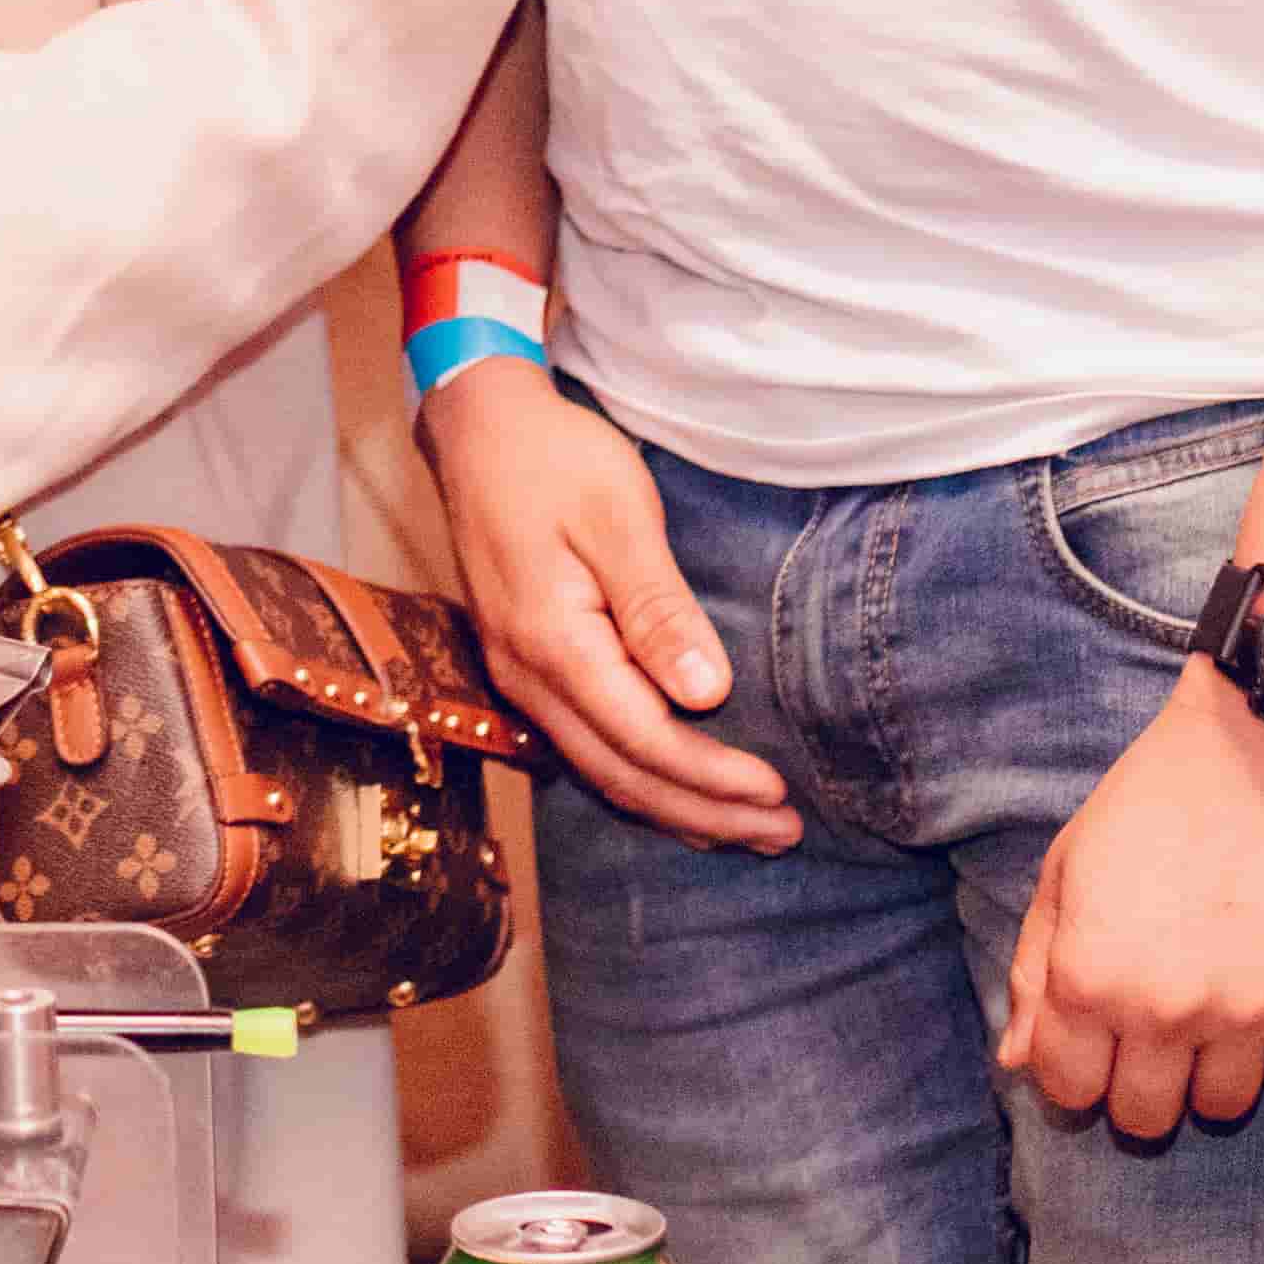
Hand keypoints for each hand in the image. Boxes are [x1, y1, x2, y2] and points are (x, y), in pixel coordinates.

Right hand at [415, 362, 794, 850]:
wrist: (479, 430)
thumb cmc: (554, 461)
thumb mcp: (618, 516)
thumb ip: (658, 607)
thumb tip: (705, 691)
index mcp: (552, 643)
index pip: (644, 738)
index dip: (713, 776)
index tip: (778, 794)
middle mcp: (527, 677)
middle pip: (623, 775)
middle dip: (706, 812)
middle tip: (784, 833)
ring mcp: (519, 677)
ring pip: (601, 771)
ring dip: (676, 806)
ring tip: (747, 829)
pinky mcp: (525, 667)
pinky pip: (586, 748)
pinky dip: (640, 781)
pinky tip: (678, 791)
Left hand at [1005, 660, 1263, 1140]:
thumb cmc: (1153, 799)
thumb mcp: (1069, 868)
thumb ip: (1035, 969)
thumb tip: (1017, 1061)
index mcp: (1090, 975)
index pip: (1067, 1089)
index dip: (1074, 1068)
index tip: (1092, 1039)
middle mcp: (1166, 1009)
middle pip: (1143, 1119)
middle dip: (1137, 1084)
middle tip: (1152, 1031)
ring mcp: (1249, 1011)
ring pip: (1222, 1107)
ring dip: (1210, 1072)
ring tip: (1212, 1008)